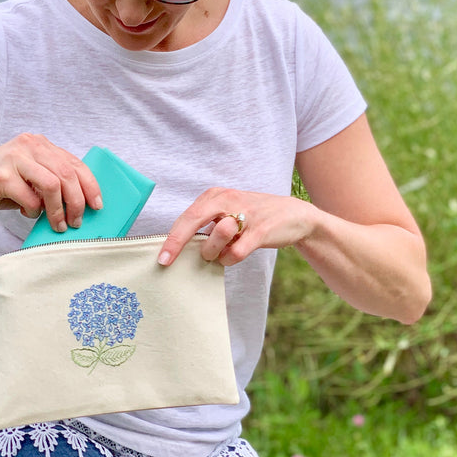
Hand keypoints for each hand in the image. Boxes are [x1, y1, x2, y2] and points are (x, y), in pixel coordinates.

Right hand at [0, 133, 101, 232]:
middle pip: (68, 173)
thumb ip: (48, 181)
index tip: (97, 204)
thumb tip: (78, 203)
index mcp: (38, 143)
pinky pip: (30, 199)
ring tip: (59, 225)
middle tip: (77, 221)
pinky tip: (27, 214)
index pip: (74, 162)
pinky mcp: (2, 176)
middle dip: (78, 201)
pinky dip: (34, 211)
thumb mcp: (26, 177)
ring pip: (53, 185)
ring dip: (59, 210)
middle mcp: (29, 145)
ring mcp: (15, 158)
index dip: (90, 184)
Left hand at [157, 187, 315, 266]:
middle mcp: (229, 199)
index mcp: (217, 195)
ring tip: (221, 252)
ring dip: (213, 252)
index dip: (172, 237)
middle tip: (166, 262)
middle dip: (177, 242)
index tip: (161, 258)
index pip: (187, 215)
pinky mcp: (260, 230)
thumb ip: (208, 223)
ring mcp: (246, 214)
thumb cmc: (254, 217)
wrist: (294, 215)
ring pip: (215, 238)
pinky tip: (235, 254)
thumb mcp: (229, 212)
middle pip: (193, 219)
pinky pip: (235, 252)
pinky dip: (231, 259)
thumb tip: (180, 245)